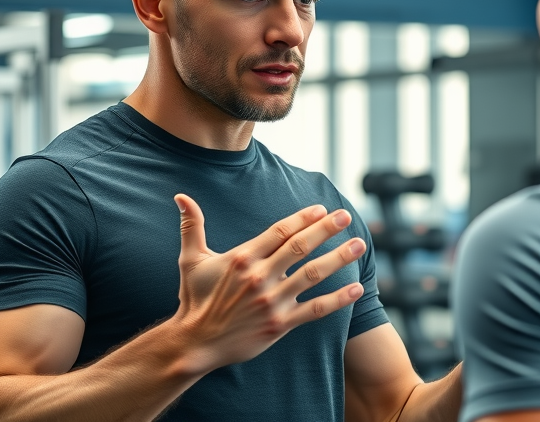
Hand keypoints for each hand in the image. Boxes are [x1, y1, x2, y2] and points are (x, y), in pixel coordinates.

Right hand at [170, 194, 365, 370]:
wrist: (195, 343)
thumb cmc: (194, 299)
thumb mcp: (191, 260)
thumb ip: (191, 226)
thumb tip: (180, 197)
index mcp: (243, 258)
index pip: (279, 232)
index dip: (302, 218)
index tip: (322, 208)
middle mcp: (260, 277)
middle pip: (300, 247)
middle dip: (326, 230)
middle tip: (346, 216)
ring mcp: (272, 301)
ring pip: (313, 275)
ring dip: (338, 258)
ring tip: (359, 244)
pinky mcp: (280, 324)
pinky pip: (314, 310)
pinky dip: (337, 299)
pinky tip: (356, 288)